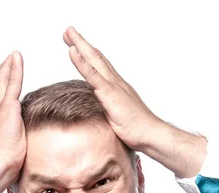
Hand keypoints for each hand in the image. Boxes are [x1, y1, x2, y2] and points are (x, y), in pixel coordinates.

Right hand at [0, 51, 25, 182]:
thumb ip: (11, 139)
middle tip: (7, 61)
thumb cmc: (2, 163)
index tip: (1, 79)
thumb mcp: (5, 147)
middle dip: (0, 72)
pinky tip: (17, 58)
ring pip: (2, 79)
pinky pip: (12, 81)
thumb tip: (21, 141)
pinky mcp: (8, 106)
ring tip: (13, 56)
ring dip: (7, 66)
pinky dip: (15, 68)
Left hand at [63, 26, 164, 150]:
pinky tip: (72, 51)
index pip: (100, 67)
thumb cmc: (137, 130)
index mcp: (117, 88)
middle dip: (82, 43)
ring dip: (80, 45)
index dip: (88, 55)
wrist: (150, 135)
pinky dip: (81, 62)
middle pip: (96, 58)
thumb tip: (101, 114)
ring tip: (68, 32)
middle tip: (69, 31)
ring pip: (93, 60)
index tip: (76, 46)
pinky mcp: (109, 93)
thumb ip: (108, 111)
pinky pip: (92, 75)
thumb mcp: (117, 119)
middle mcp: (116, 82)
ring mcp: (113, 86)